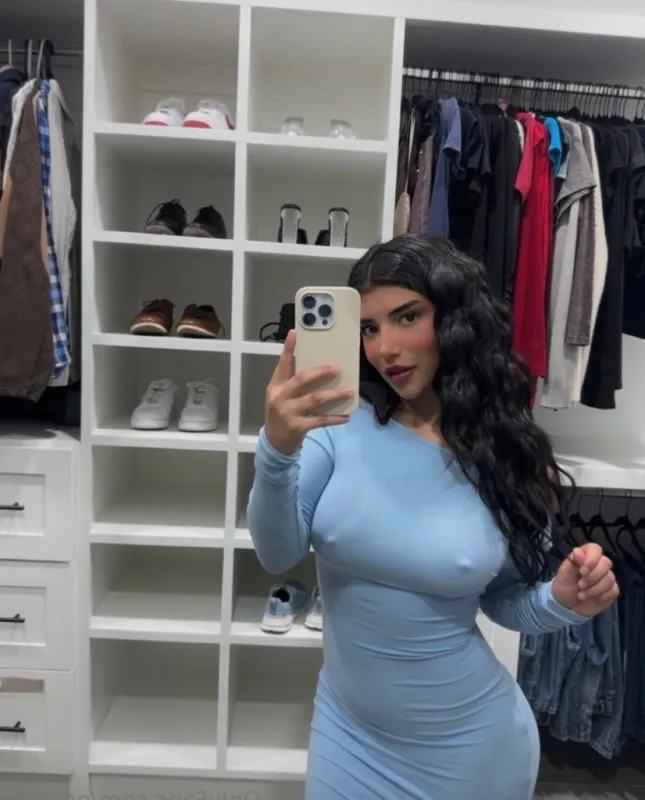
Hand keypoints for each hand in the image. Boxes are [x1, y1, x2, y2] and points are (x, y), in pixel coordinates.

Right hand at [264, 330, 352, 454]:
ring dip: (334, 394)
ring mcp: (288, 413)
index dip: (288, 348)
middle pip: (302, 379)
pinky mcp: (298, 427)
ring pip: (315, 399)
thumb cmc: (282, 414)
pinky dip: (335, 418)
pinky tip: (347, 416)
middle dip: (321, 372)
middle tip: (338, 368)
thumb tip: (319, 369)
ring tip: (349, 390)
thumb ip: (294, 384)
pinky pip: (321, 420)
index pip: (282, 364)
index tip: (295, 333)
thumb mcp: (282, 397)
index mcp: (276, 386)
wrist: (274, 442)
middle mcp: (280, 397)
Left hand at [552, 543, 618, 616]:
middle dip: (592, 577)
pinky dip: (601, 596)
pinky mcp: (612, 590)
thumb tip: (578, 550)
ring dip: (595, 589)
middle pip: (606, 563)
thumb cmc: (564, 587)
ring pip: (610, 578)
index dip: (591, 559)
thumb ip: (573, 563)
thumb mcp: (564, 575)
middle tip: (580, 585)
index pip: (595, 549)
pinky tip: (591, 598)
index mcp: (585, 556)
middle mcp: (598, 564)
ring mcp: (606, 577)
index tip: (582, 571)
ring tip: (581, 595)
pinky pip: (613, 590)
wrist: (568, 606)